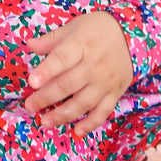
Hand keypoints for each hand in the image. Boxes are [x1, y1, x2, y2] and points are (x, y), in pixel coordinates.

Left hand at [24, 12, 133, 136]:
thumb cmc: (95, 30)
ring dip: (63, 115)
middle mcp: (94, 65)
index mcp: (81, 45)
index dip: (46, 71)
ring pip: (83, 102)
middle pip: (68, 84)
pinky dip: (91, 124)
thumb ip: (51, 40)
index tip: (31, 82)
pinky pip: (103, 112)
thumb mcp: (73, 28)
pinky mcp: (115, 93)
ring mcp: (105, 81)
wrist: (131, 35)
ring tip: (45, 122)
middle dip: (47, 97)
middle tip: (30, 106)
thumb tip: (30, 44)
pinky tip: (77, 132)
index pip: (62, 59)